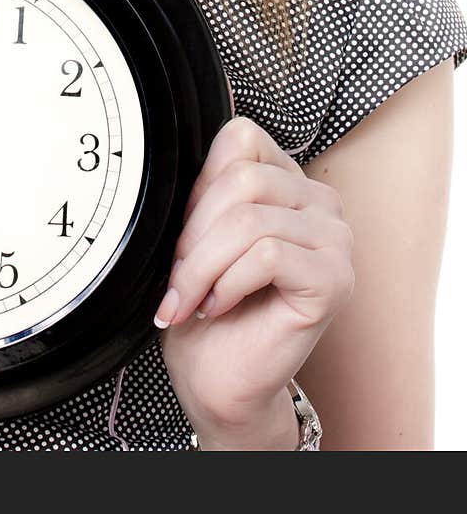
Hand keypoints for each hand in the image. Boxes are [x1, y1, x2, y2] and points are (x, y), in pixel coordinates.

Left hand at [154, 116, 353, 444]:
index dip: (200, 184)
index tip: (184, 235)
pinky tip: (218, 305)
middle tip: (178, 275)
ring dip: (203, 264)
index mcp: (288, 181)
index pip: (242, 137)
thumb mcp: (198, 232)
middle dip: (194, 231)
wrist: (217, 376)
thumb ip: (208, 186)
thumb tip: (185, 146)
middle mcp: (320, 203)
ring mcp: (335, 240)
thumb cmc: (207, 306)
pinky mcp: (335, 279)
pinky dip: (228, 282)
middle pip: (242, 178)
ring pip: (249, 219)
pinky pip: (267, 255)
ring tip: (191, 296)